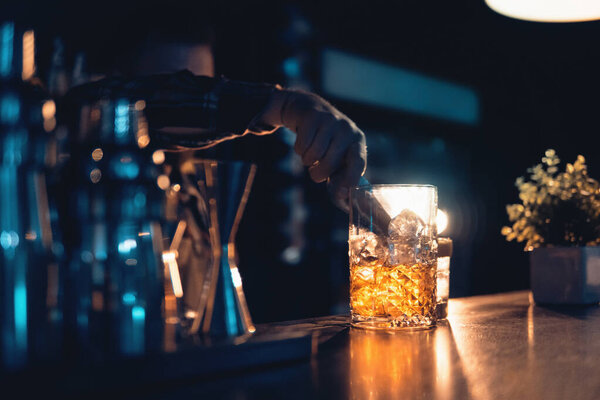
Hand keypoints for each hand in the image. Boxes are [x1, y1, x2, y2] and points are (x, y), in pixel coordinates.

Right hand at [261, 88, 366, 209]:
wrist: (309, 109)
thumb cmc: (327, 142)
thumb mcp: (338, 156)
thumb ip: (342, 179)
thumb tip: (343, 200)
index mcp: (358, 142)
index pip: (358, 162)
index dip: (350, 179)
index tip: (342, 192)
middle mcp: (347, 130)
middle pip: (330, 164)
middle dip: (317, 174)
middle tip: (314, 171)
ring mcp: (330, 121)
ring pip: (313, 156)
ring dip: (307, 161)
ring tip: (311, 154)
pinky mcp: (313, 116)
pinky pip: (301, 146)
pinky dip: (299, 150)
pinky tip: (304, 142)